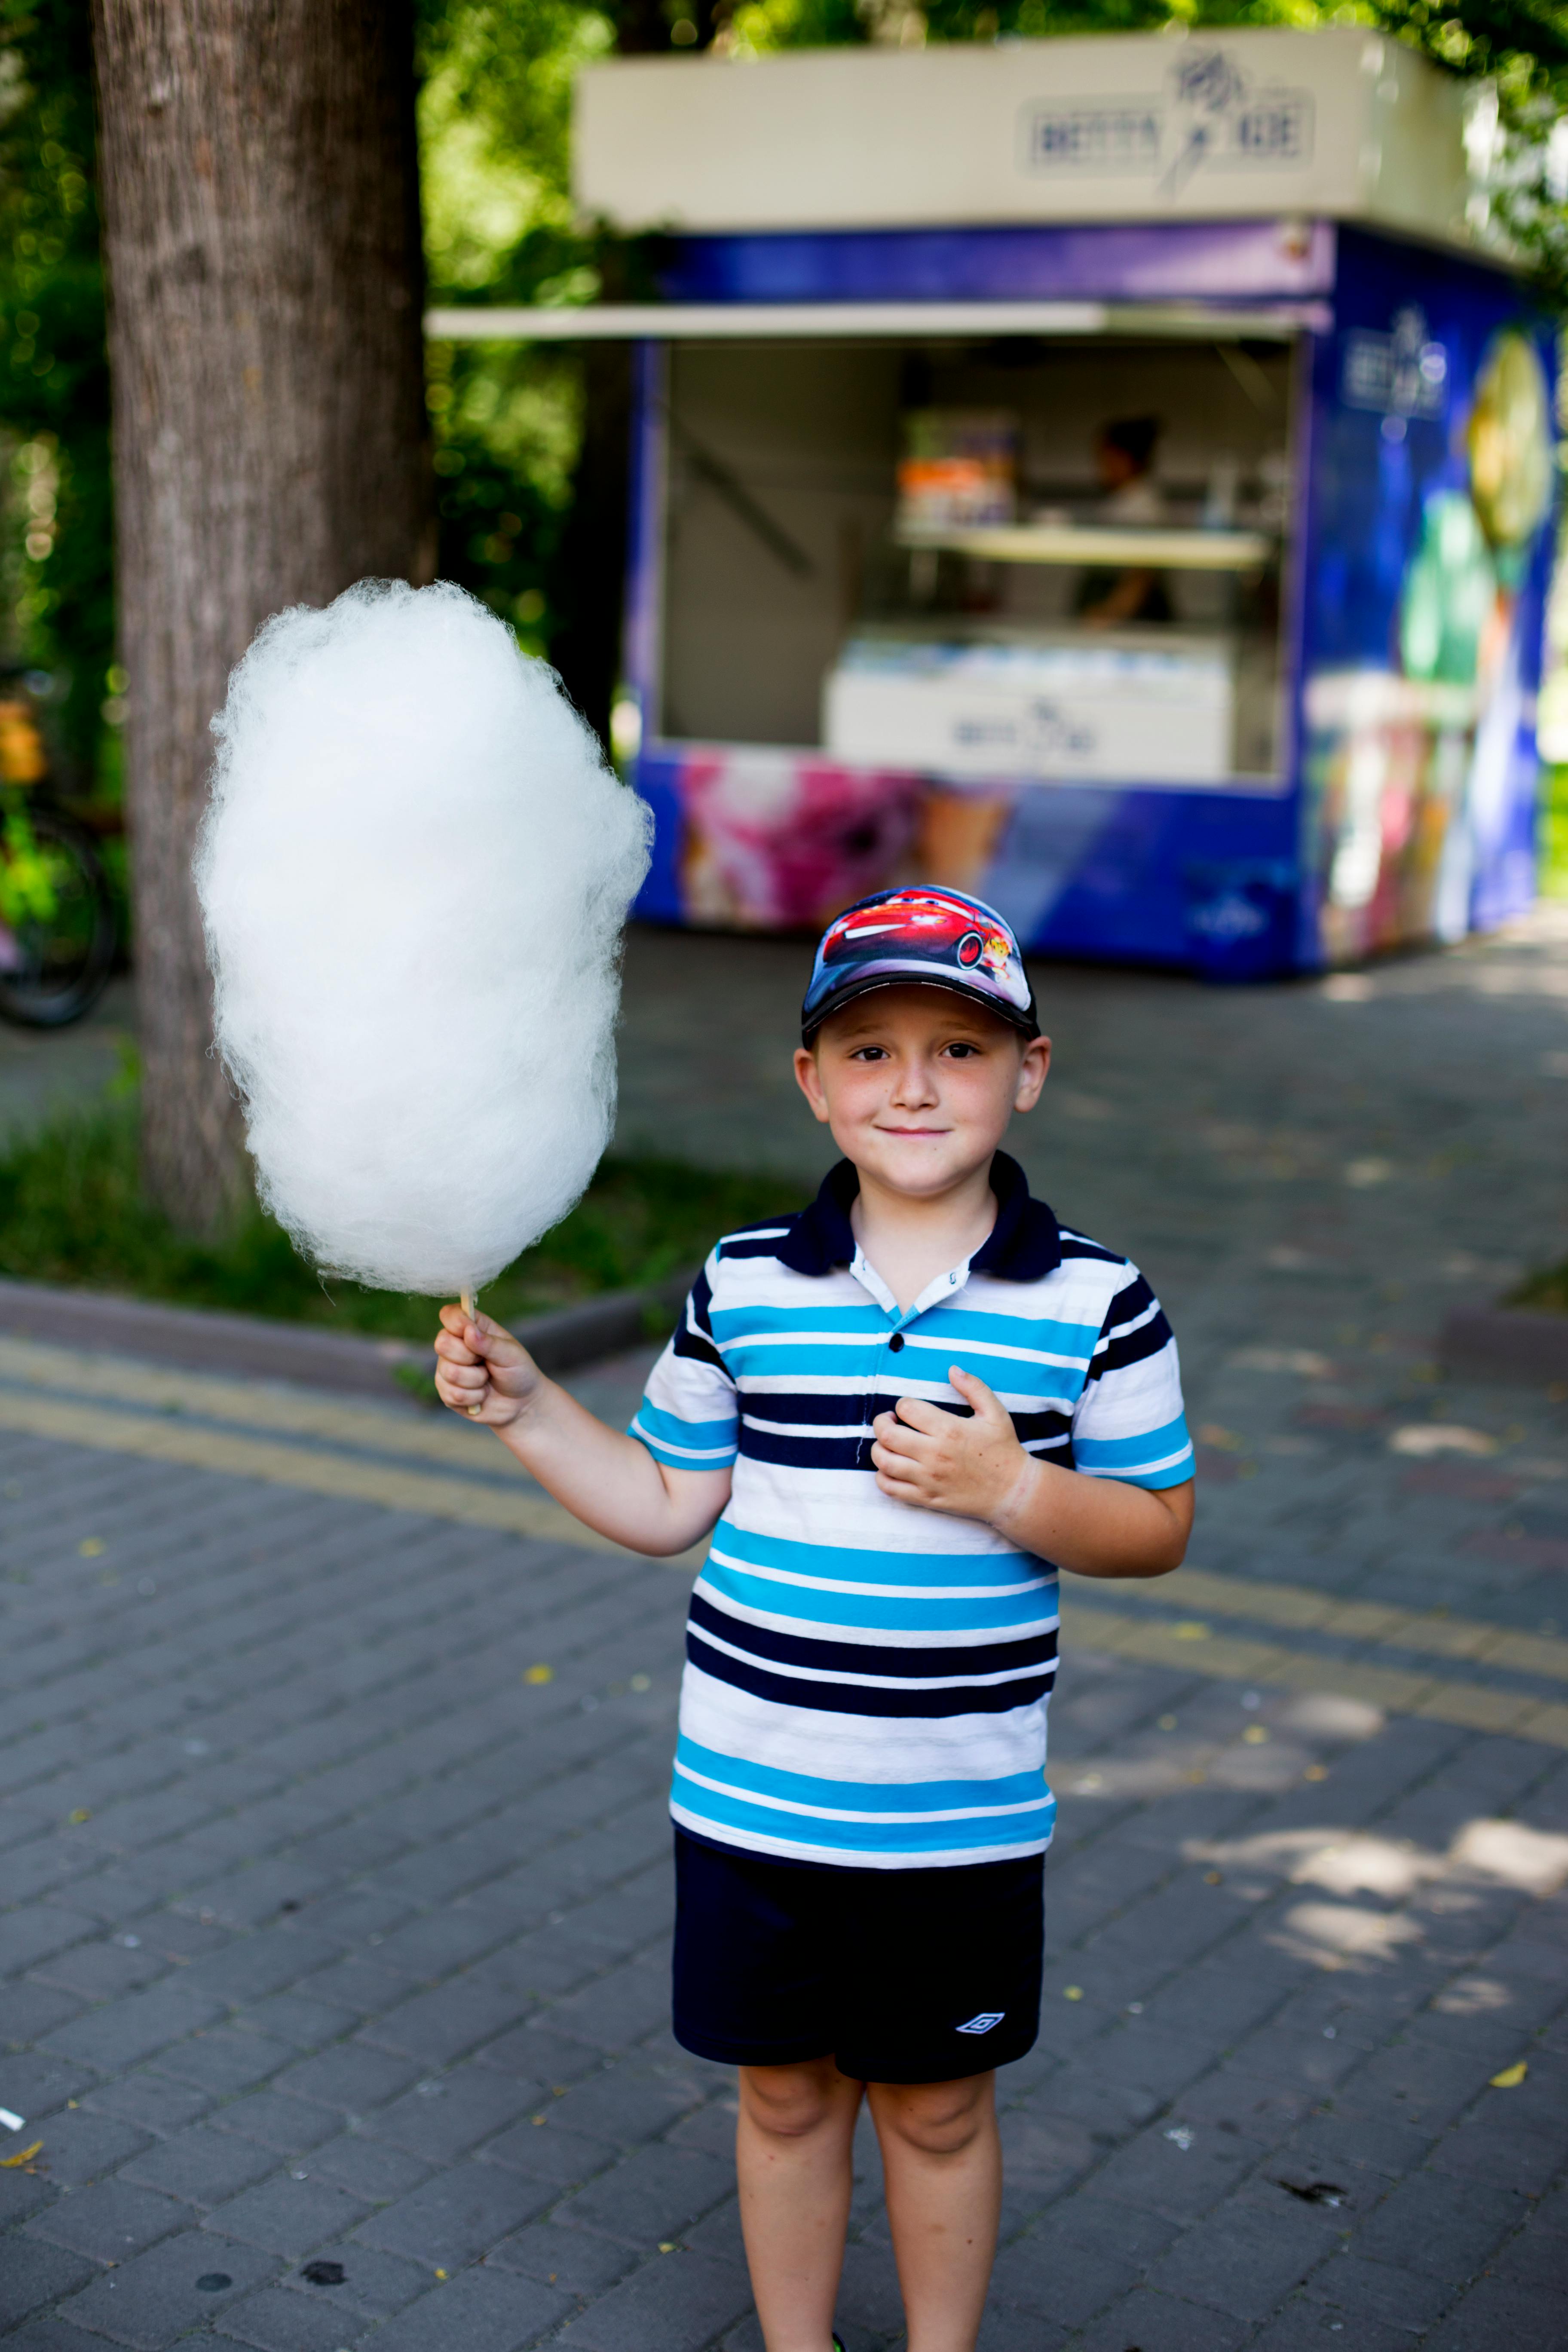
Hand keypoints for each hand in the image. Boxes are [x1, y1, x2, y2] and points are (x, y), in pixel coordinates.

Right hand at [433, 1304, 543, 1429]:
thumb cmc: (517, 1371)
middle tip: (486, 1362)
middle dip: (469, 1357)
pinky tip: (481, 1395)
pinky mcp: (446, 1391)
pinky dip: (474, 1397)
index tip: (471, 1331)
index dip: (456, 1322)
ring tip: (487, 1379)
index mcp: (472, 1328)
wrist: (521, 1403)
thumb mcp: (511, 1354)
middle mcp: (455, 1345)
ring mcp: (447, 1368)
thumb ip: (489, 1343)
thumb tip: (469, 1331)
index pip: (450, 1315)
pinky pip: (452, 1394)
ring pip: (449, 1372)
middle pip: (442, 1343)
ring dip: (476, 1380)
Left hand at [870, 1366, 1034, 1525]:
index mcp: (949, 1430)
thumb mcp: (995, 1413)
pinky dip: (882, 1476)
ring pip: (884, 1461)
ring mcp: (928, 1479)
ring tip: (888, 1442)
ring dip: (879, 1448)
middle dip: (881, 1422)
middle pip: (887, 1434)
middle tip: (888, 1421)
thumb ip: (974, 1388)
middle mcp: (934, 1455)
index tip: (908, 1409)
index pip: (906, 1409)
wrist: (1013, 1492)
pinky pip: (890, 1488)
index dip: (902, 1405)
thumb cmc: (1004, 1450)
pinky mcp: (926, 1498)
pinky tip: (891, 1467)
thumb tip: (952, 1369)